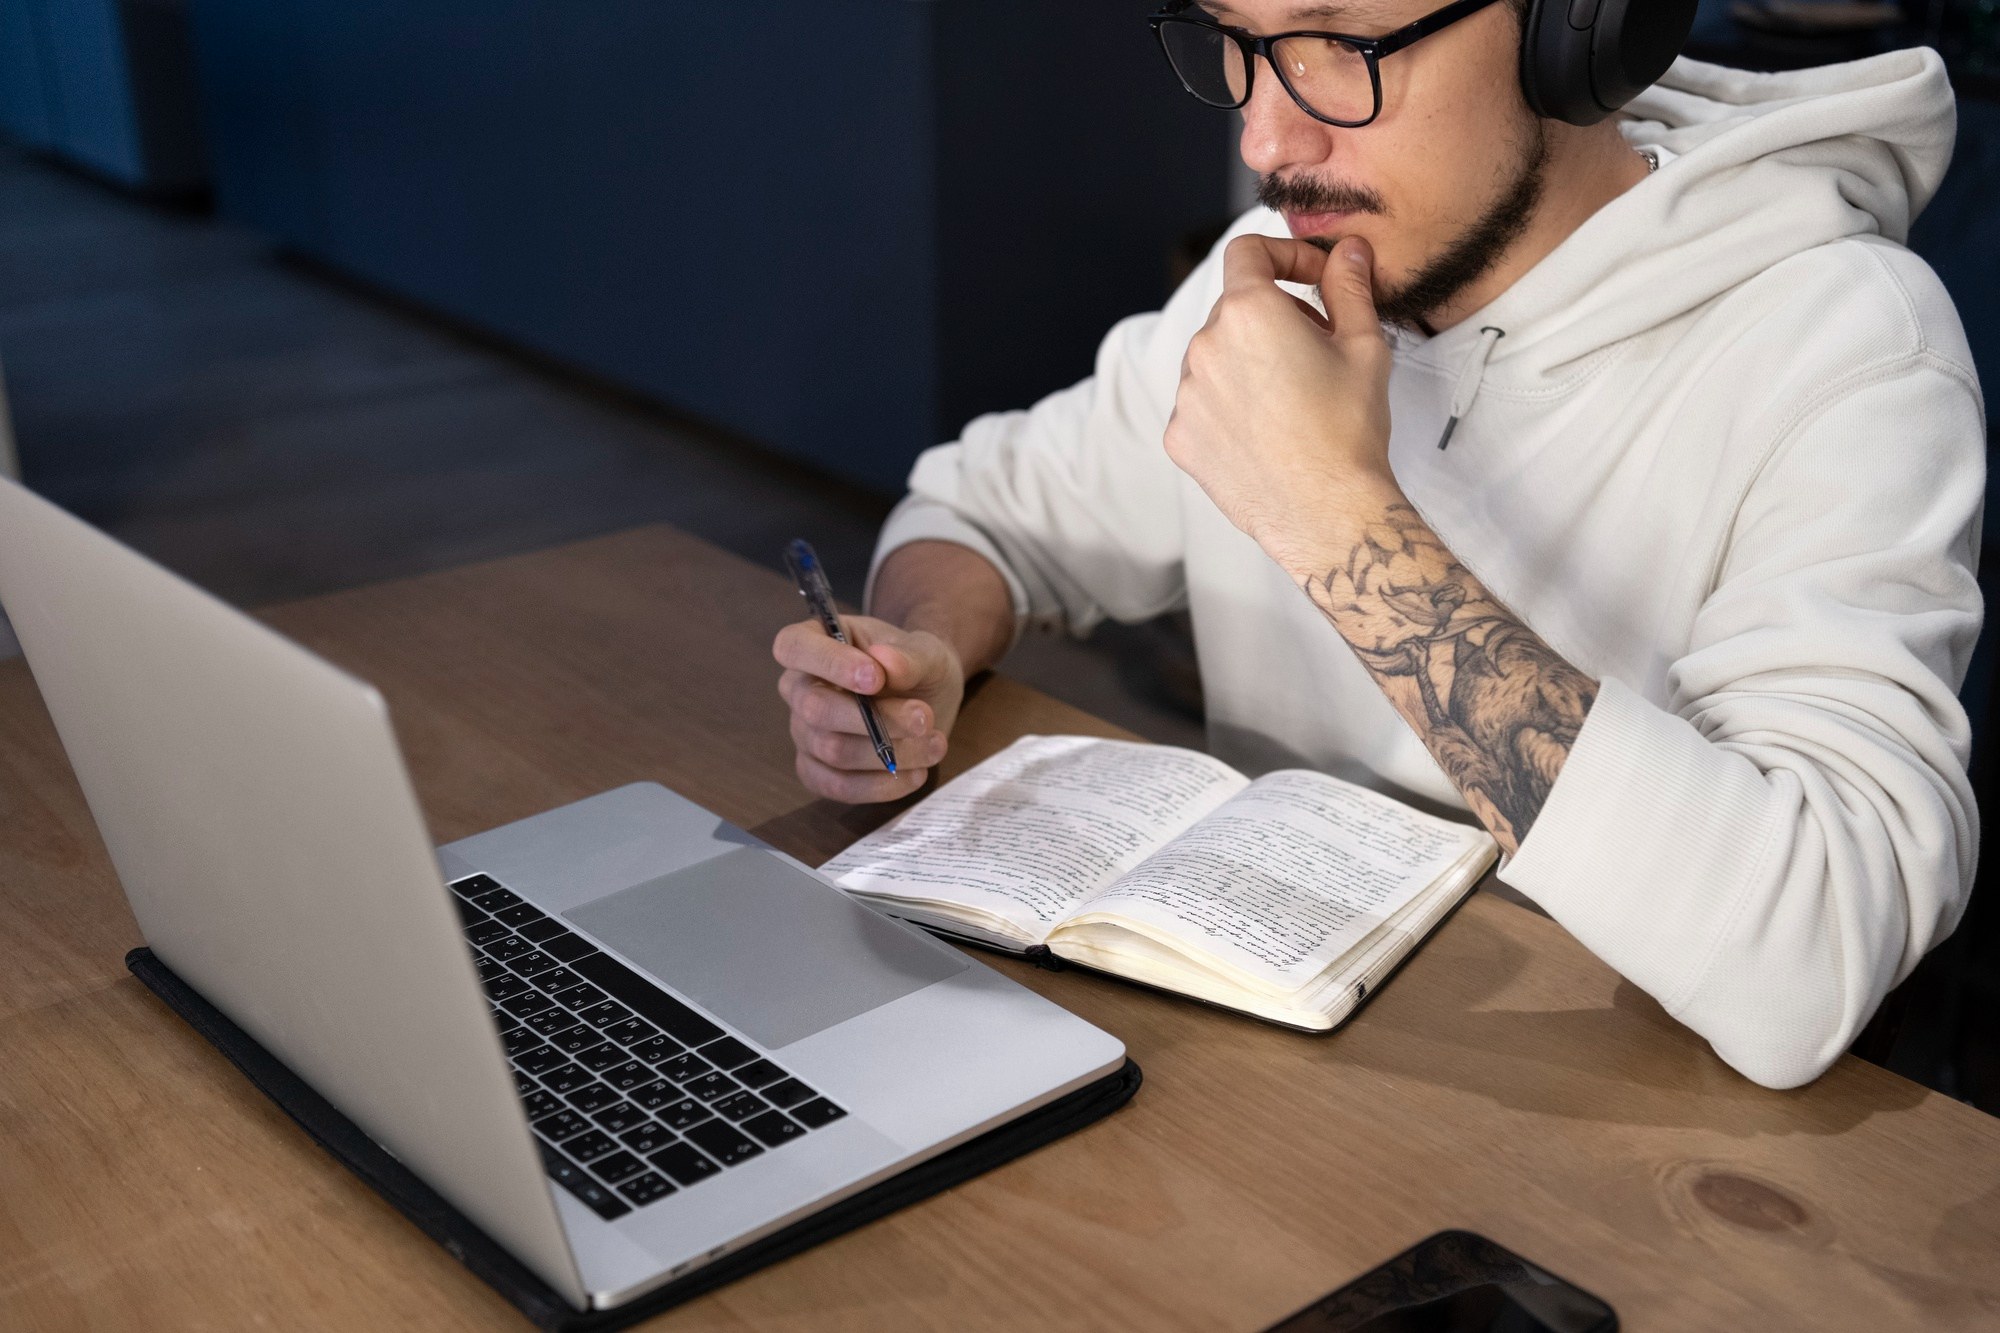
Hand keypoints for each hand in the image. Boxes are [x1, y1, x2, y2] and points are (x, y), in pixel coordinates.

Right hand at [773, 615, 964, 802]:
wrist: (930, 697)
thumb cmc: (917, 665)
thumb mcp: (927, 652)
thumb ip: (909, 657)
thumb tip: (886, 662)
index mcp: (815, 640)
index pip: (793, 646)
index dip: (829, 663)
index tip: (876, 678)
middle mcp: (800, 687)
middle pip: (814, 708)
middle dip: (874, 719)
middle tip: (923, 718)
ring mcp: (804, 731)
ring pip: (832, 750)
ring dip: (888, 752)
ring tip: (935, 744)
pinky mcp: (818, 771)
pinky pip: (837, 785)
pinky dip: (879, 785)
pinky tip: (916, 774)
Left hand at [1164, 234, 1398, 573]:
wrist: (1325, 512)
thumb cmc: (1348, 429)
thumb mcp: (1364, 345)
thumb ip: (1349, 286)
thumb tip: (1349, 251)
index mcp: (1247, 311)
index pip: (1248, 252)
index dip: (1285, 255)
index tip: (1312, 277)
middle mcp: (1204, 347)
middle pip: (1234, 308)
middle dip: (1276, 316)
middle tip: (1318, 348)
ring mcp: (1185, 395)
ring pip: (1215, 357)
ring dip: (1248, 361)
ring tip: (1292, 397)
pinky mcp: (1179, 437)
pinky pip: (1201, 404)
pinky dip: (1229, 405)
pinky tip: (1266, 431)